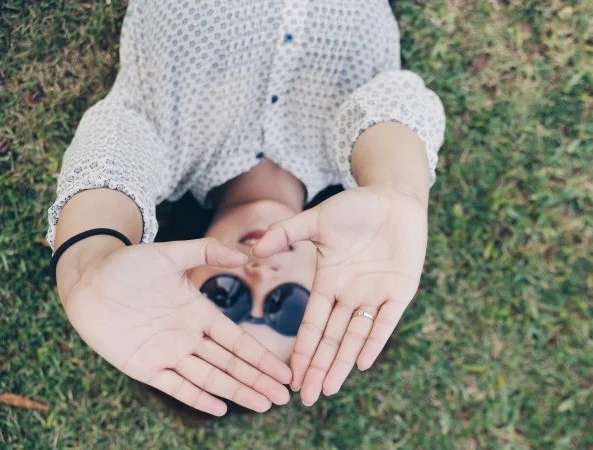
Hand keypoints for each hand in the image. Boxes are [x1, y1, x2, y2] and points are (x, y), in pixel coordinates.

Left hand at [60, 237, 291, 414]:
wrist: (88, 279)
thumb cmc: (129, 264)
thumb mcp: (171, 254)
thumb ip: (207, 251)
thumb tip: (244, 254)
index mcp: (199, 313)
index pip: (237, 340)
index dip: (261, 357)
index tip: (283, 370)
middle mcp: (188, 337)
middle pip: (230, 364)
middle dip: (257, 380)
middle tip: (283, 397)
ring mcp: (168, 353)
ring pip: (209, 377)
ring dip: (237, 390)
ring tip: (263, 404)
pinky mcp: (143, 367)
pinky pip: (175, 386)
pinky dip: (197, 397)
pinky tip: (220, 407)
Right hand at [252, 186, 426, 404]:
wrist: (392, 198)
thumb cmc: (354, 207)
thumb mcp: (316, 220)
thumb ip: (286, 233)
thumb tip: (254, 249)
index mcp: (328, 282)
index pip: (312, 324)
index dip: (302, 349)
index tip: (290, 375)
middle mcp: (349, 294)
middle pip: (331, 339)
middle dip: (318, 367)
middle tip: (307, 397)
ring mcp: (374, 294)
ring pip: (356, 336)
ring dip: (342, 362)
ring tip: (328, 388)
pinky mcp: (400, 290)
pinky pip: (386, 321)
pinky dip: (374, 340)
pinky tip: (361, 362)